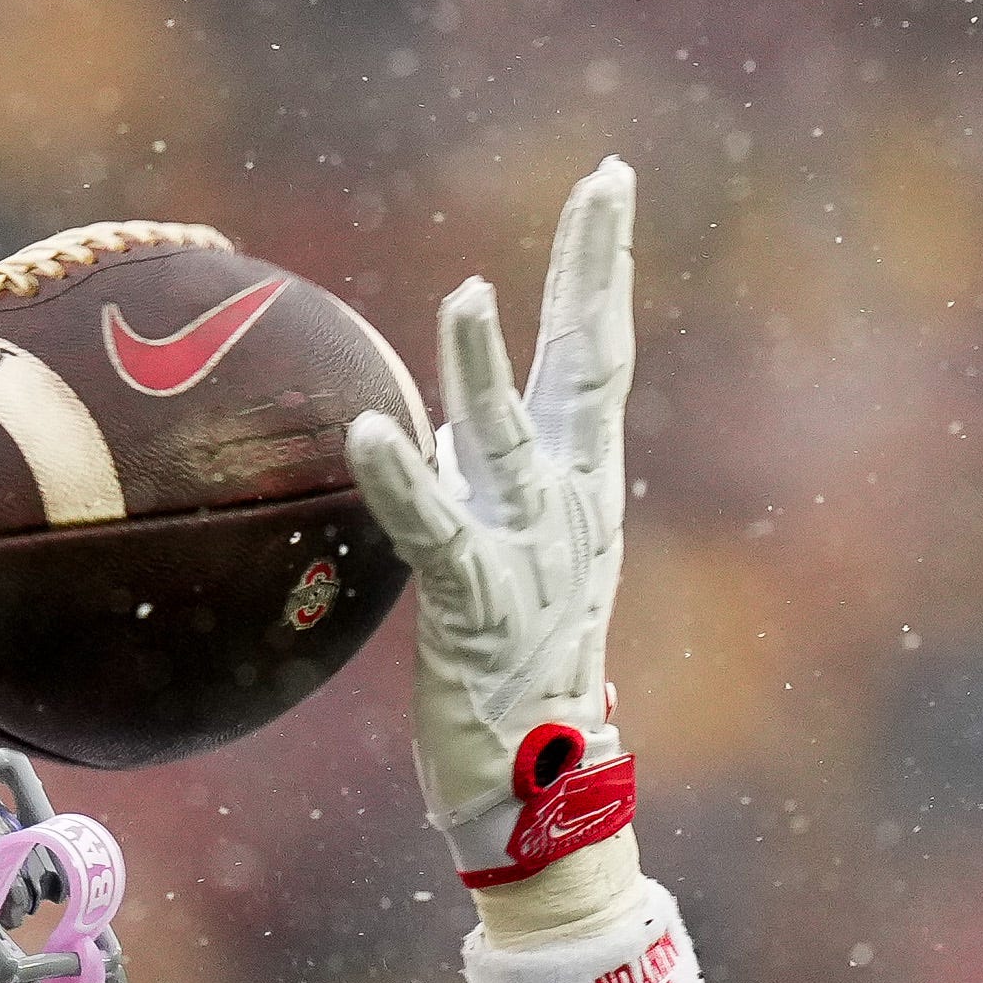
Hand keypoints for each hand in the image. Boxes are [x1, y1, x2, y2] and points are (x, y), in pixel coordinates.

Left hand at [344, 159, 641, 944]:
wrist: (543, 798)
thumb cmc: (518, 675)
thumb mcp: (509, 556)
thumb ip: (489, 484)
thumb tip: (456, 422)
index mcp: (581, 491)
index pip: (595, 357)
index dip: (598, 270)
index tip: (607, 184)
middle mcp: (573, 512)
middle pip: (585, 371)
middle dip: (591, 275)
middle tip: (604, 186)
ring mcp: (532, 562)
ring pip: (508, 447)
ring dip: (484, 370)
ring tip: (467, 292)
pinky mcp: (478, 615)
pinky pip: (438, 538)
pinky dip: (403, 482)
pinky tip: (374, 429)